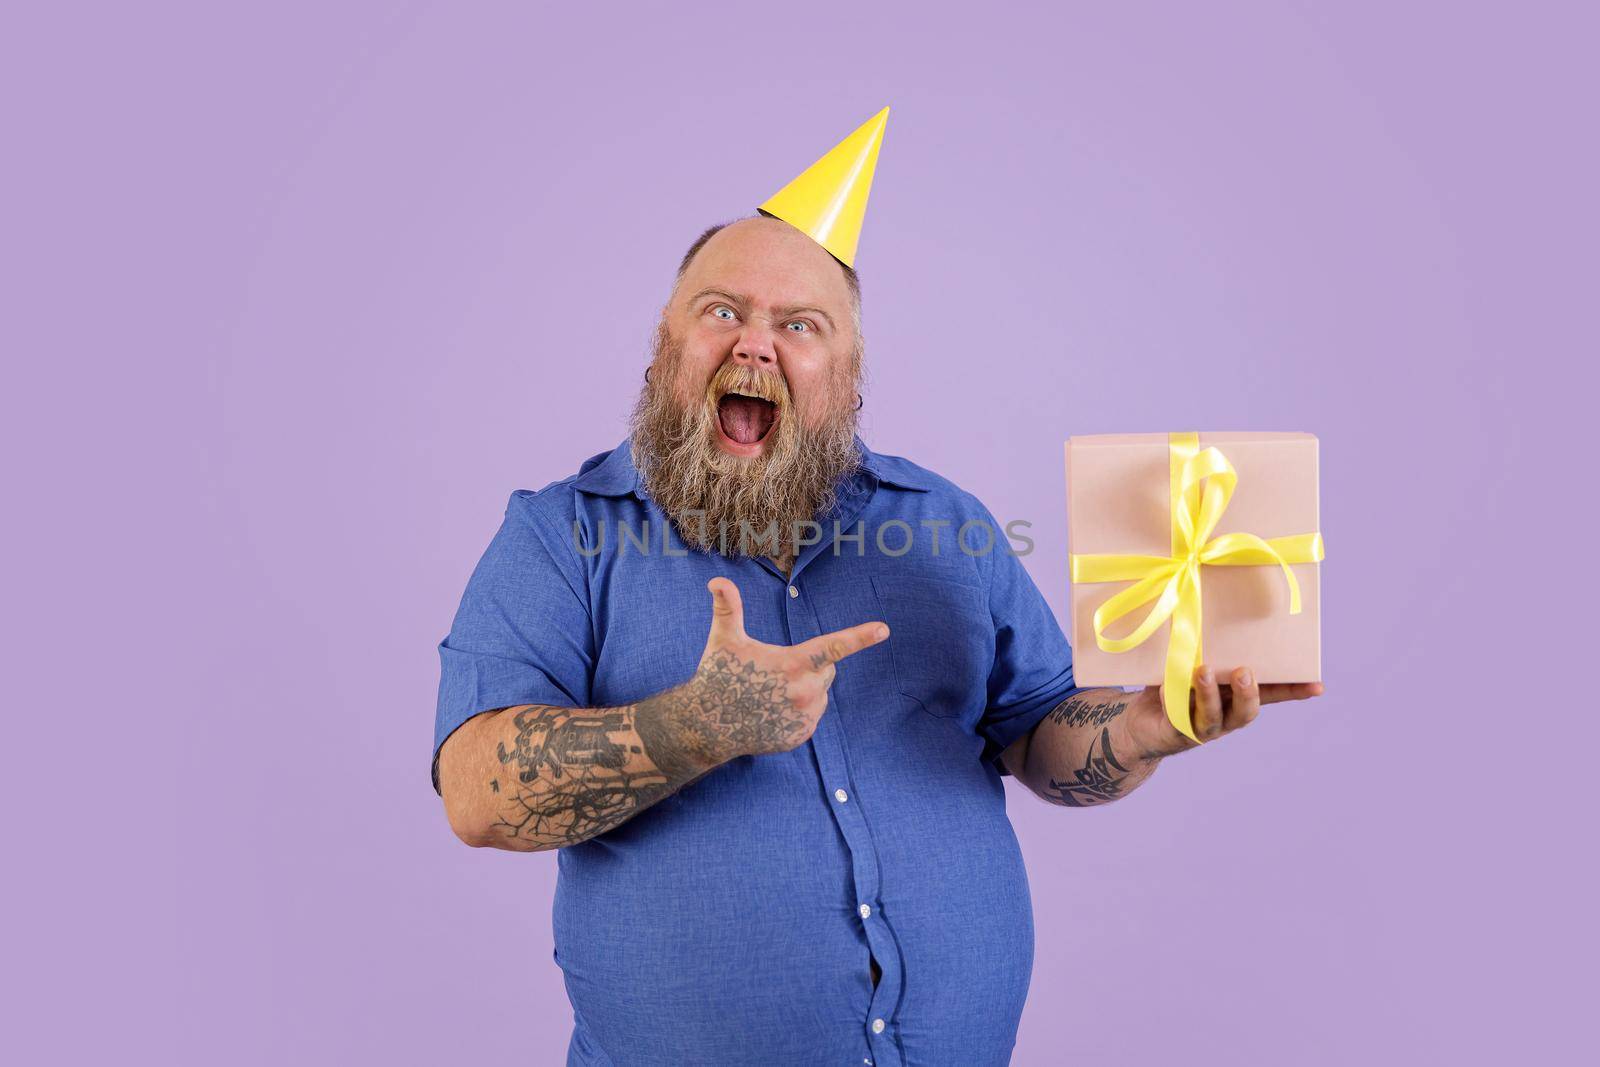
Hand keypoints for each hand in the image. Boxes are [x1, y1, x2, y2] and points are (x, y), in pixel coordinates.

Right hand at [684, 577, 888, 760]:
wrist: (706, 728)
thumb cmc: (716, 678)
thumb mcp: (723, 640)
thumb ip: (728, 608)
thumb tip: (716, 580)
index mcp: (792, 665)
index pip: (833, 647)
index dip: (860, 636)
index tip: (883, 629)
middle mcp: (805, 693)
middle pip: (826, 668)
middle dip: (810, 665)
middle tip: (774, 671)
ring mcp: (805, 718)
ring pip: (820, 692)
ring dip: (804, 688)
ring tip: (768, 694)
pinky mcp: (801, 736)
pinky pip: (811, 715)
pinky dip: (797, 711)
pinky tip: (771, 713)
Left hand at [1124, 664, 1325, 759]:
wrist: (1138, 722)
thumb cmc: (1171, 684)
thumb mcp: (1191, 663)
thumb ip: (1206, 648)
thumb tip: (1206, 605)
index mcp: (1235, 697)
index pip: (1270, 695)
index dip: (1293, 692)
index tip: (1317, 686)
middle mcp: (1225, 715)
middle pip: (1246, 712)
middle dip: (1248, 693)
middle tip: (1244, 672)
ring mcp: (1201, 728)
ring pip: (1213, 717)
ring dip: (1210, 694)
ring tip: (1203, 671)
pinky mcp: (1176, 733)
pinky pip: (1177, 716)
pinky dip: (1172, 698)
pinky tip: (1166, 685)